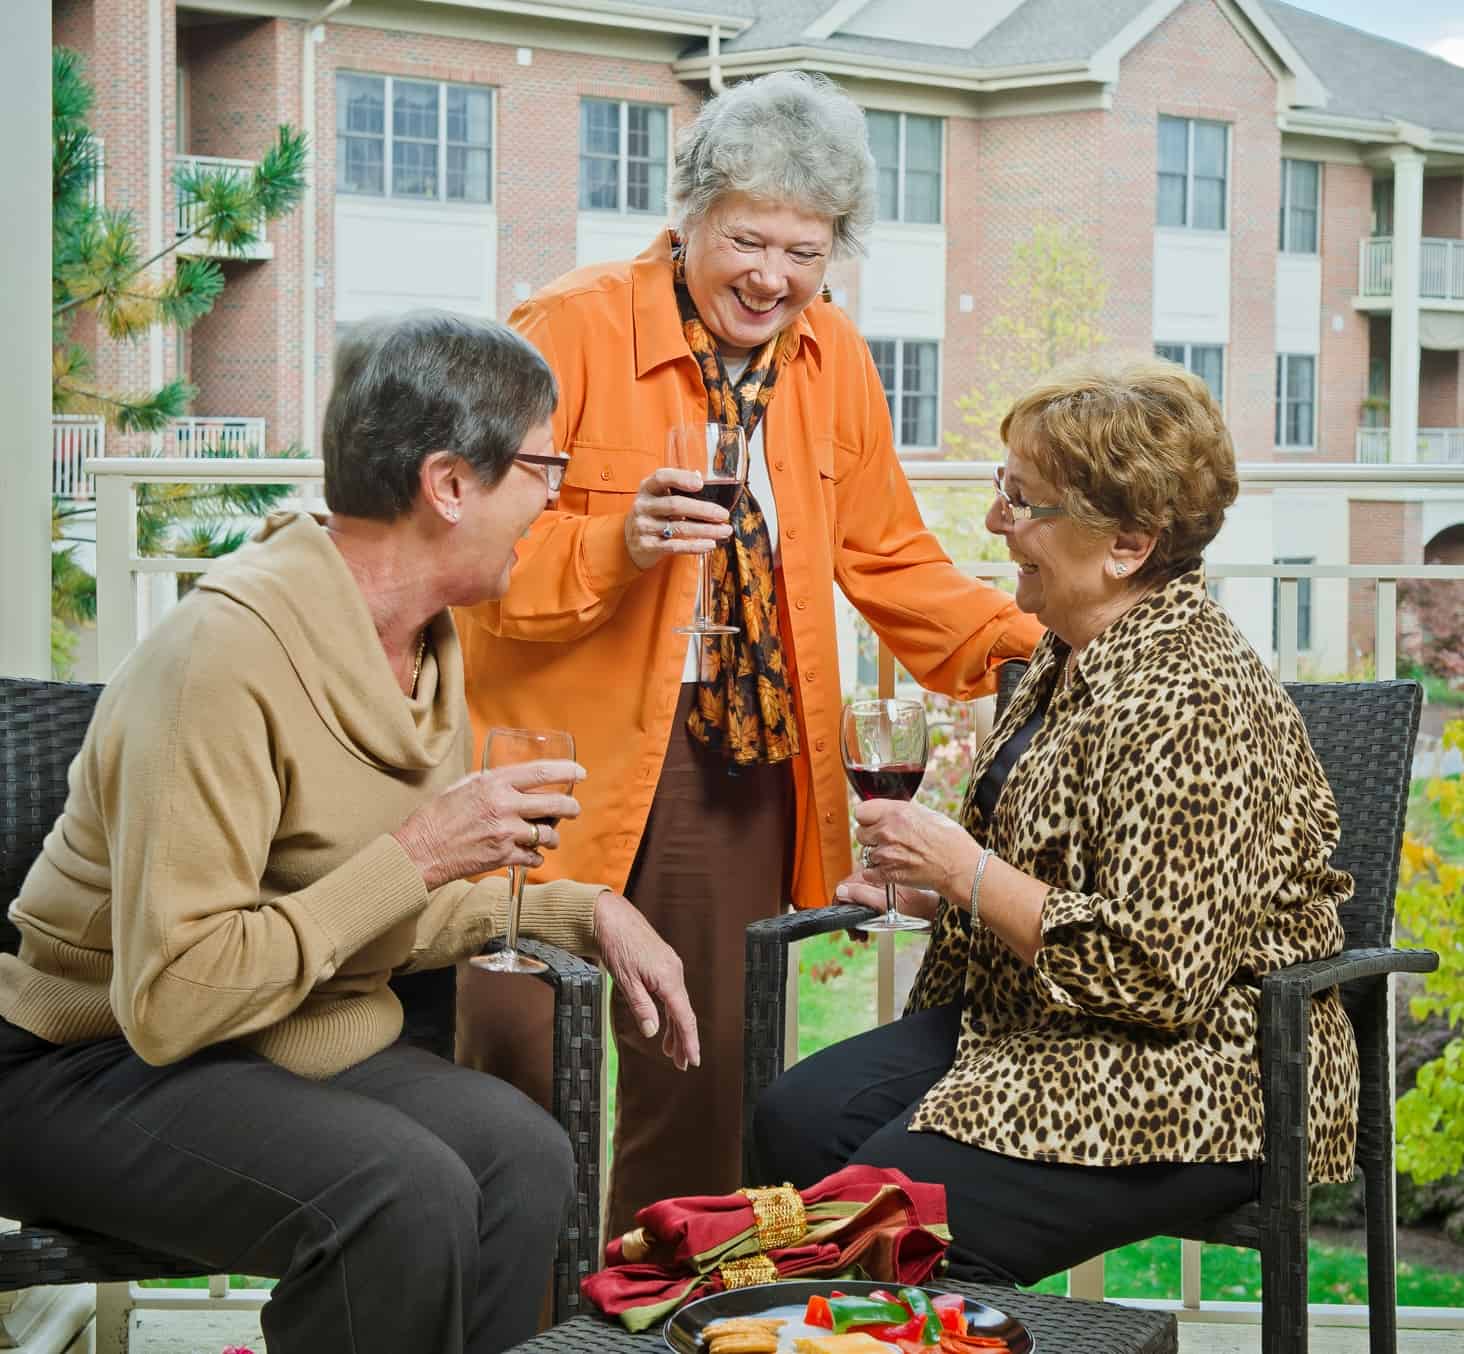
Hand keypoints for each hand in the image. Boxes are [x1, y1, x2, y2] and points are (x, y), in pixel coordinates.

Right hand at [392, 760, 583, 890]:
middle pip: (555, 805)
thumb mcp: (465, 786)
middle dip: (570, 809)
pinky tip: (530, 855)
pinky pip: (533, 857)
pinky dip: (535, 857)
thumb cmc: (437, 816)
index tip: (580, 774)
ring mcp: (505, 833)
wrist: (419, 850)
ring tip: (548, 838)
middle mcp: (504, 805)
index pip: (541, 773)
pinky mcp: (502, 856)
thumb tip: (517, 780)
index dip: (567, 772)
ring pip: (547, 835)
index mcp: (494, 783)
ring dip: (552, 837)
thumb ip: (493, 782)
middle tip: (573, 810)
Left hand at [592, 891, 700, 1070]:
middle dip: (683, 1040)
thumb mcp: (626, 980)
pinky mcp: (663, 964)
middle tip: (681, 1064)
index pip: (684, 1017)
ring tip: (670, 1051)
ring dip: (675, 1028)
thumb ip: (641, 1007)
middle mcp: (674, 972)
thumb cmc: (617, 944)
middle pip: (684, 1013)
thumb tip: (652, 1032)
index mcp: (668, 978)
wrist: (611, 917)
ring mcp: (670, 966)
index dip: (690, 1041)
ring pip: (678, 1004)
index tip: (693, 1060)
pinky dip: (670, 1011)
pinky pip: (672, 993)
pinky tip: (663, 1024)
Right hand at [623, 467, 733, 570]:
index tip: (700, 484)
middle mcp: (643, 506)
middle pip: (675, 505)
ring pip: (679, 528)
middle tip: (723, 514)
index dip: (681, 478)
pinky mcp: (647, 546)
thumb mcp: (658, 496)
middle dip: (703, 510)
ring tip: (725, 531)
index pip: (661, 477)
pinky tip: (710, 544)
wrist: (629, 541)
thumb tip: (700, 476)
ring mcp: (643, 527)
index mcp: (647, 488)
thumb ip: (676, 486)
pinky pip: (675, 546)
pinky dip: (695, 546)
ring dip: (706, 530)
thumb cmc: (653, 514)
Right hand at [834, 868, 940, 923]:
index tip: (846, 923)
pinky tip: (867, 929)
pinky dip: (862, 918)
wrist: (937, 912)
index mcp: (873, 876)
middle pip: (848, 894)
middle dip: (847, 915)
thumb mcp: (888, 905)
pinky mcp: (881, 896)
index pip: (844, 886)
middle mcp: (873, 880)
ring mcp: (877, 888)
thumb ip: (864, 896)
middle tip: (855, 933)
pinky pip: (864, 905)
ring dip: (854, 919)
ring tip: (861, 934)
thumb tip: (841, 891)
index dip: (841, 905)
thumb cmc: (919, 908)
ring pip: (855, 901)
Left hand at [852, 798, 976, 900]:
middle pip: (860, 833)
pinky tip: (892, 869)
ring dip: (877, 856)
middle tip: (887, 840)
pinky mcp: (888, 873)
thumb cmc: (950, 840)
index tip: (873, 822)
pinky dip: (877, 873)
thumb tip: (892, 810)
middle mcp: (887, 831)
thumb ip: (903, 811)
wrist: (959, 867)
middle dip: (871, 837)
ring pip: (866, 853)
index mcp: (896, 812)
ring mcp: (886, 853)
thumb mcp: (927, 813)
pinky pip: (869, 872)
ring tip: (897, 856)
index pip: (861, 811)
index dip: (867, 817)